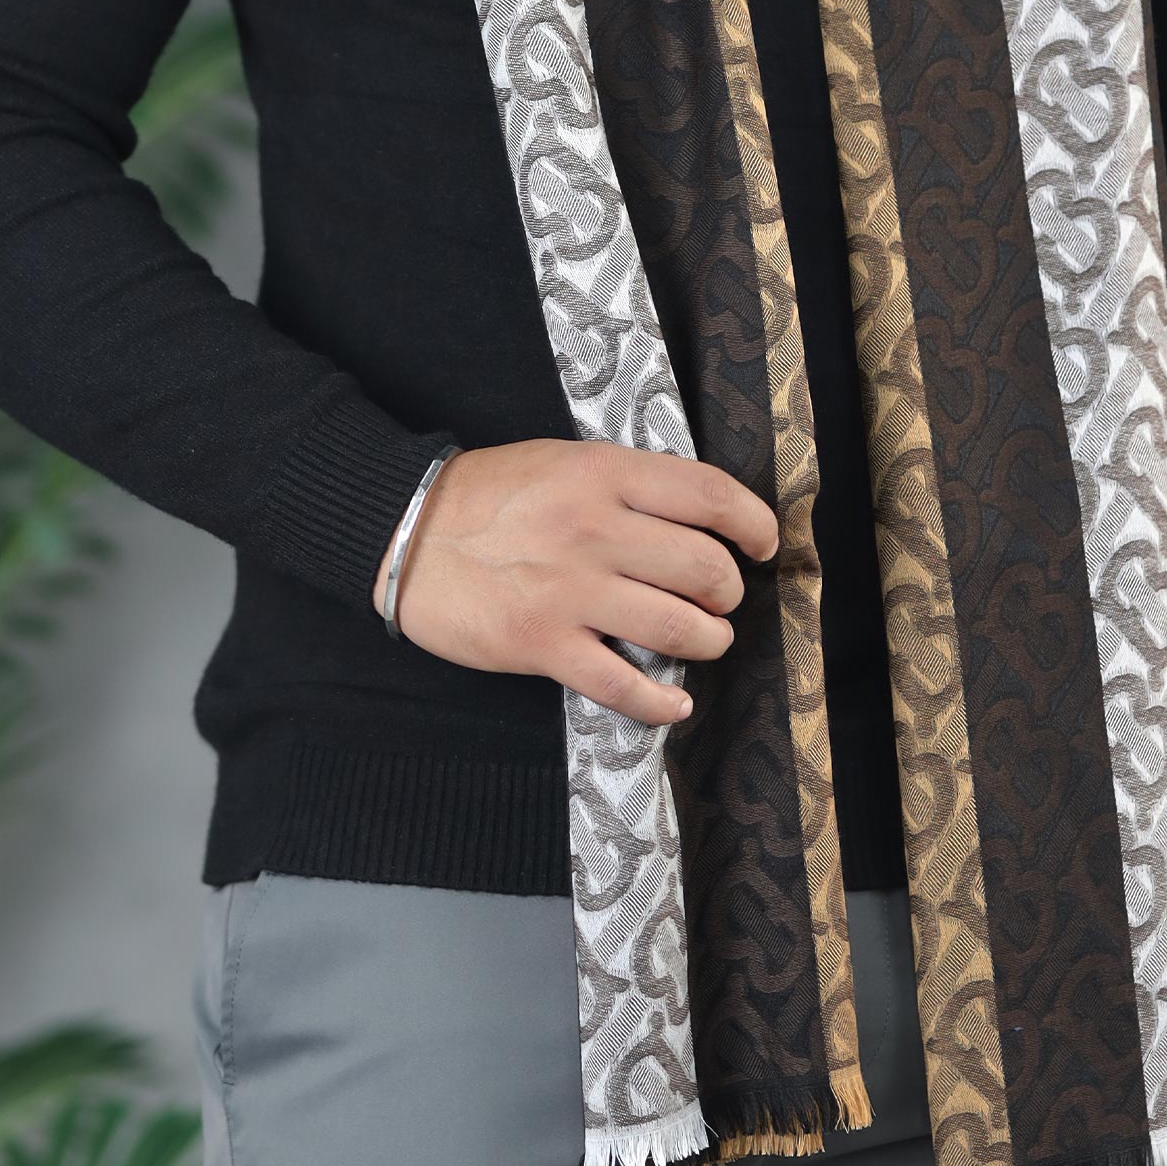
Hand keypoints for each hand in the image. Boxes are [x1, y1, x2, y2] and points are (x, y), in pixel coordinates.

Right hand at [371, 439, 780, 728]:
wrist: (404, 531)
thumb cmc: (488, 495)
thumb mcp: (564, 461)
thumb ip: (627, 485)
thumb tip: (695, 520)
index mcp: (605, 474)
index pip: (710, 496)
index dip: (753, 524)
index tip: (762, 545)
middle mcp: (596, 529)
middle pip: (706, 569)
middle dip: (728, 593)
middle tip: (719, 600)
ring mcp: (570, 590)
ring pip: (679, 628)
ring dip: (707, 642)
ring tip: (701, 640)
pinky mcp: (542, 644)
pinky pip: (622, 684)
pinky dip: (661, 702)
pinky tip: (674, 704)